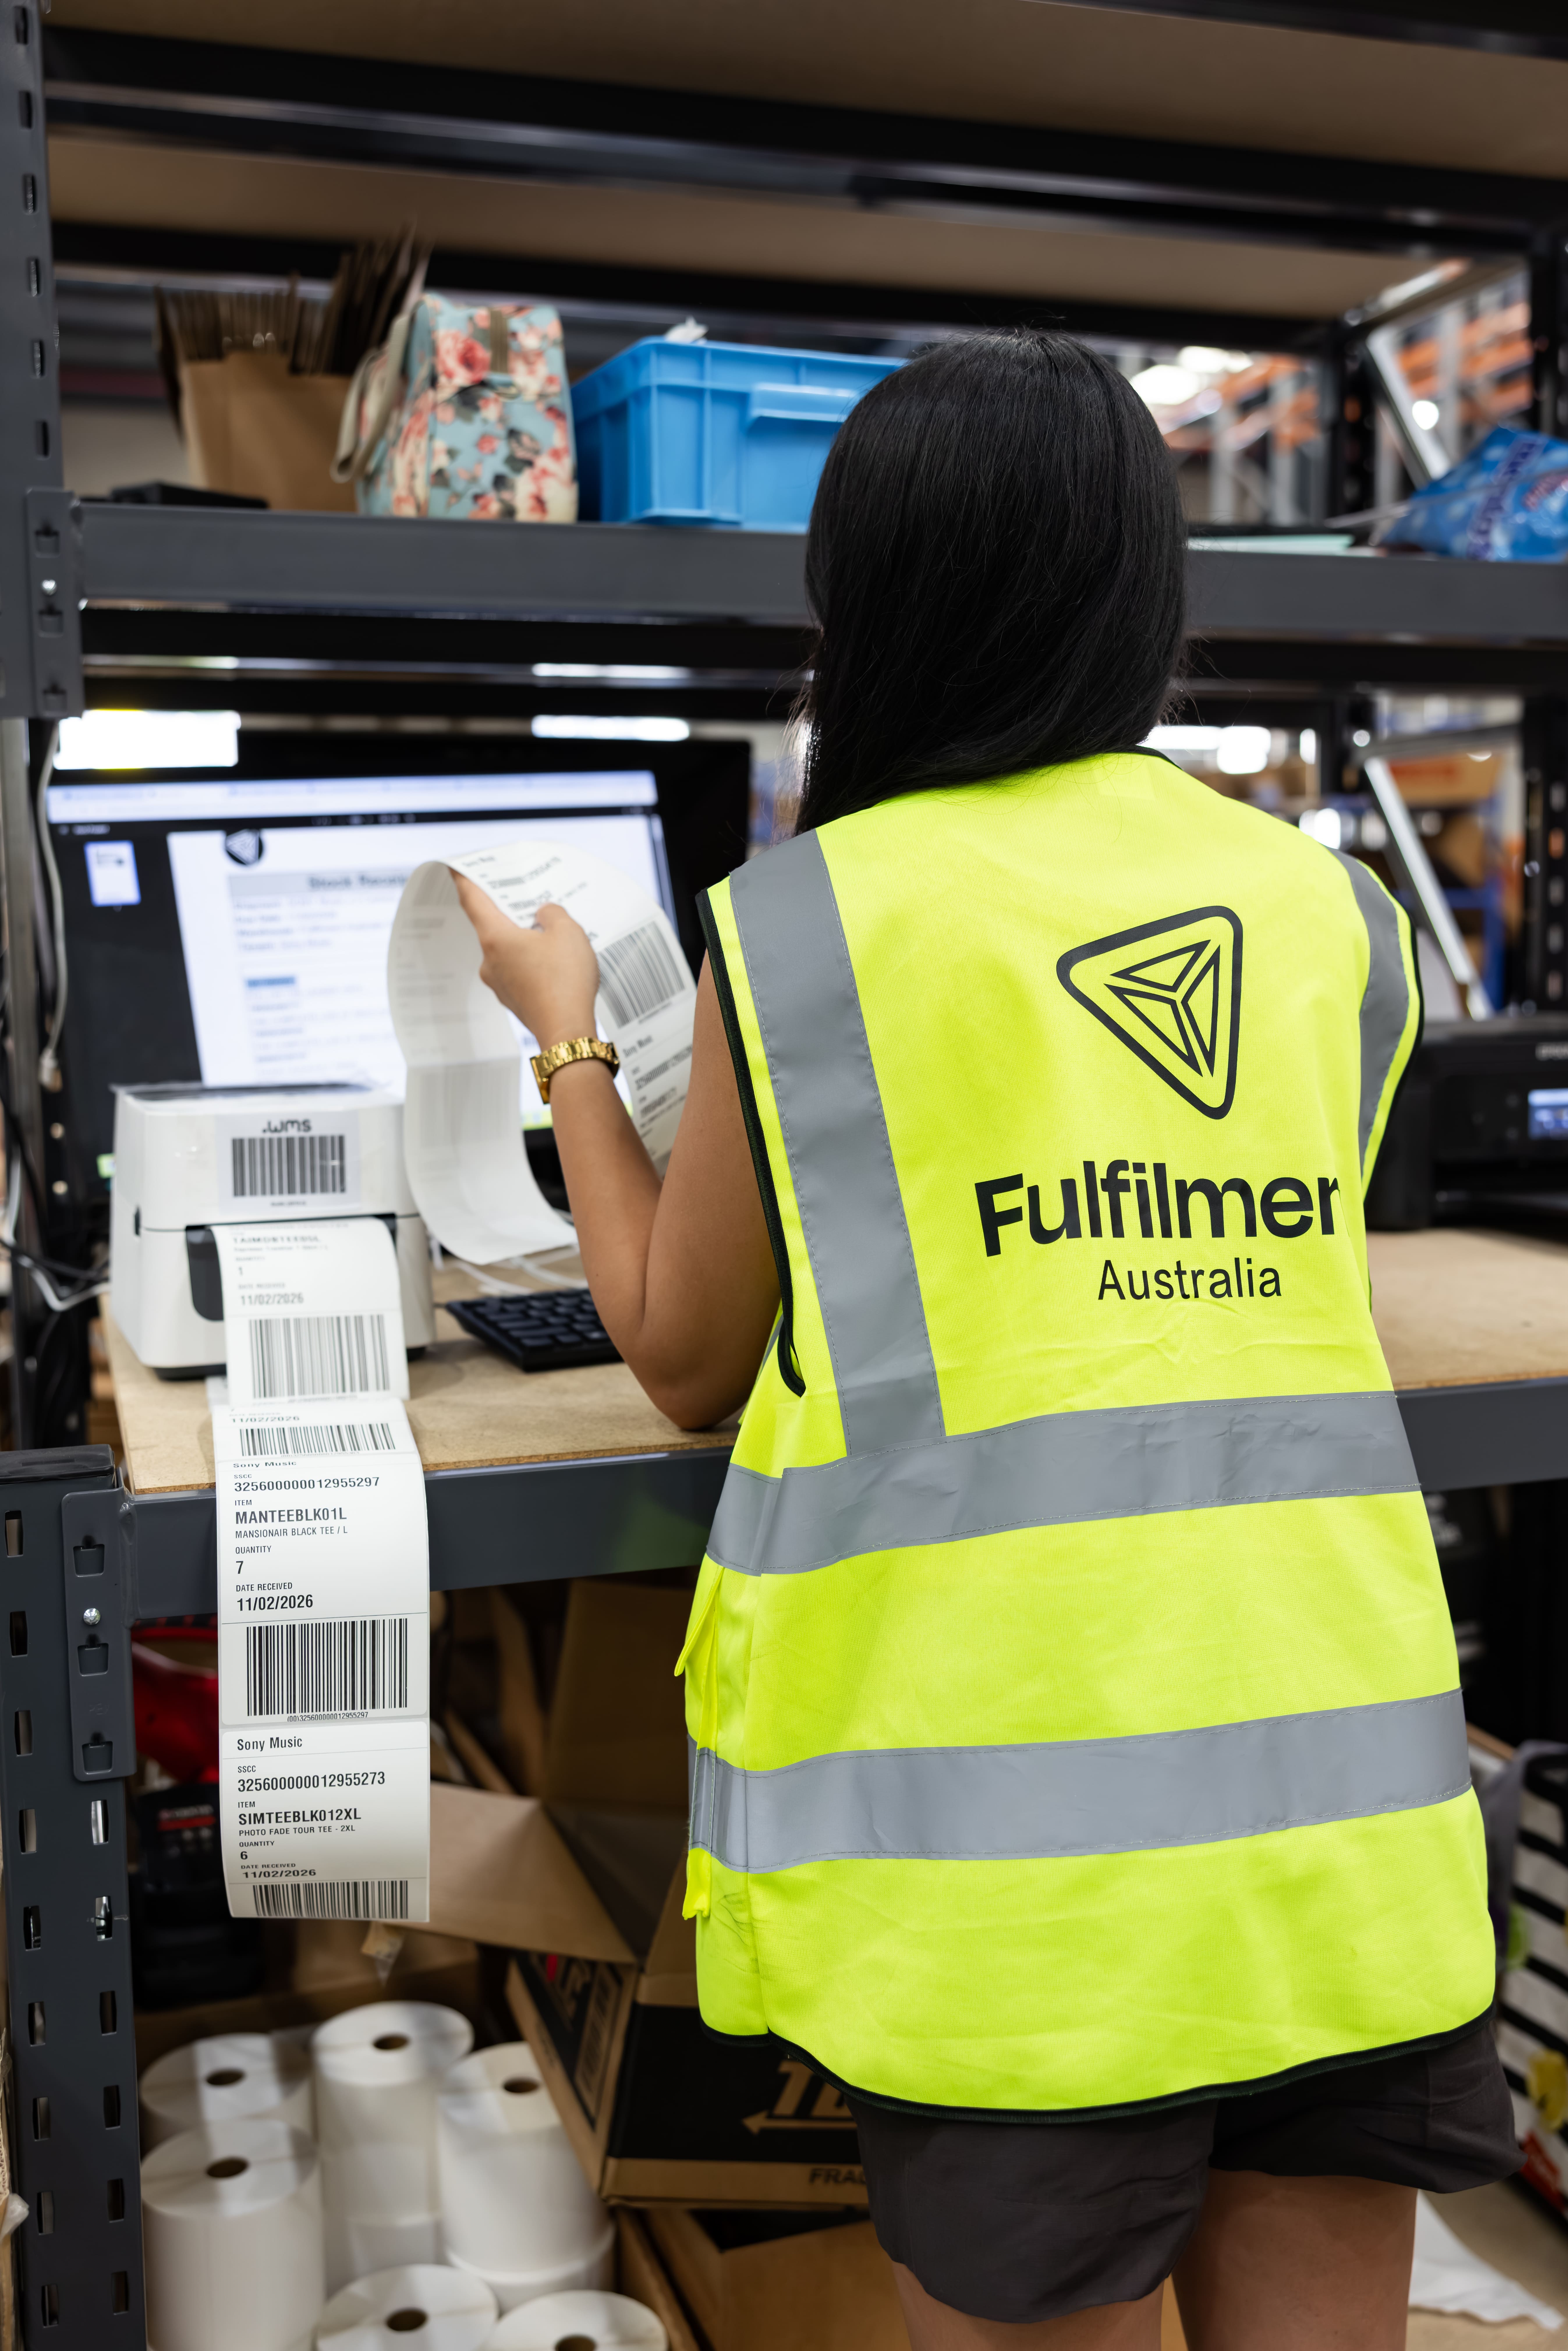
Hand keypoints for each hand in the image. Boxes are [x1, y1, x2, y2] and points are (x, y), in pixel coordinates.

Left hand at [451, 874, 600, 1047]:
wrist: (568, 1031)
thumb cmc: (564, 980)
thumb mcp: (567, 932)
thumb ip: (553, 914)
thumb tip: (543, 915)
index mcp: (495, 938)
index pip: (473, 901)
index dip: (466, 881)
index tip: (457, 869)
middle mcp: (490, 961)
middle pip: (494, 927)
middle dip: (512, 914)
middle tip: (531, 903)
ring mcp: (500, 984)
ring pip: (510, 951)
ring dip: (526, 942)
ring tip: (555, 938)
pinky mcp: (514, 1000)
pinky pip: (520, 972)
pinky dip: (533, 964)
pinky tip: (556, 965)